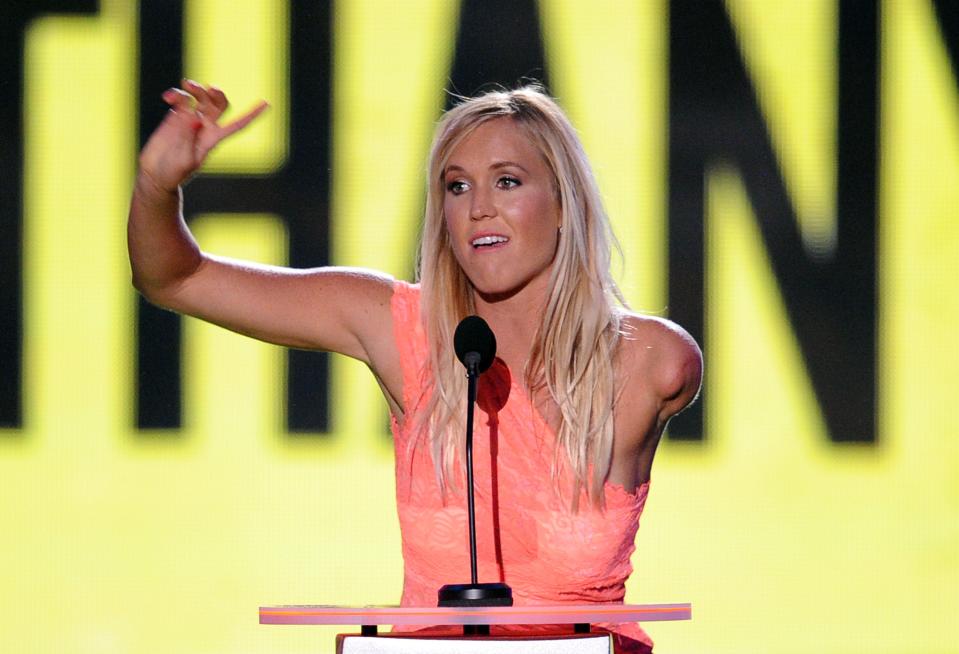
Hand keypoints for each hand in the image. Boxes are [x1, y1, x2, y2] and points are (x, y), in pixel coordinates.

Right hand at [138, 80, 268, 193]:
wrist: (156, 174)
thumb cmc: (174, 173)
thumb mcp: (184, 160)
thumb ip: (189, 139)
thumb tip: (194, 118)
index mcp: (213, 139)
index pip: (237, 125)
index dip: (252, 114)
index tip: (266, 103)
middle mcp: (205, 127)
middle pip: (218, 105)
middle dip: (217, 94)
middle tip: (209, 88)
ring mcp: (190, 120)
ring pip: (200, 98)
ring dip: (196, 89)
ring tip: (186, 84)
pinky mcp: (175, 116)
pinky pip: (180, 99)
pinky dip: (176, 94)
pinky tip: (167, 98)